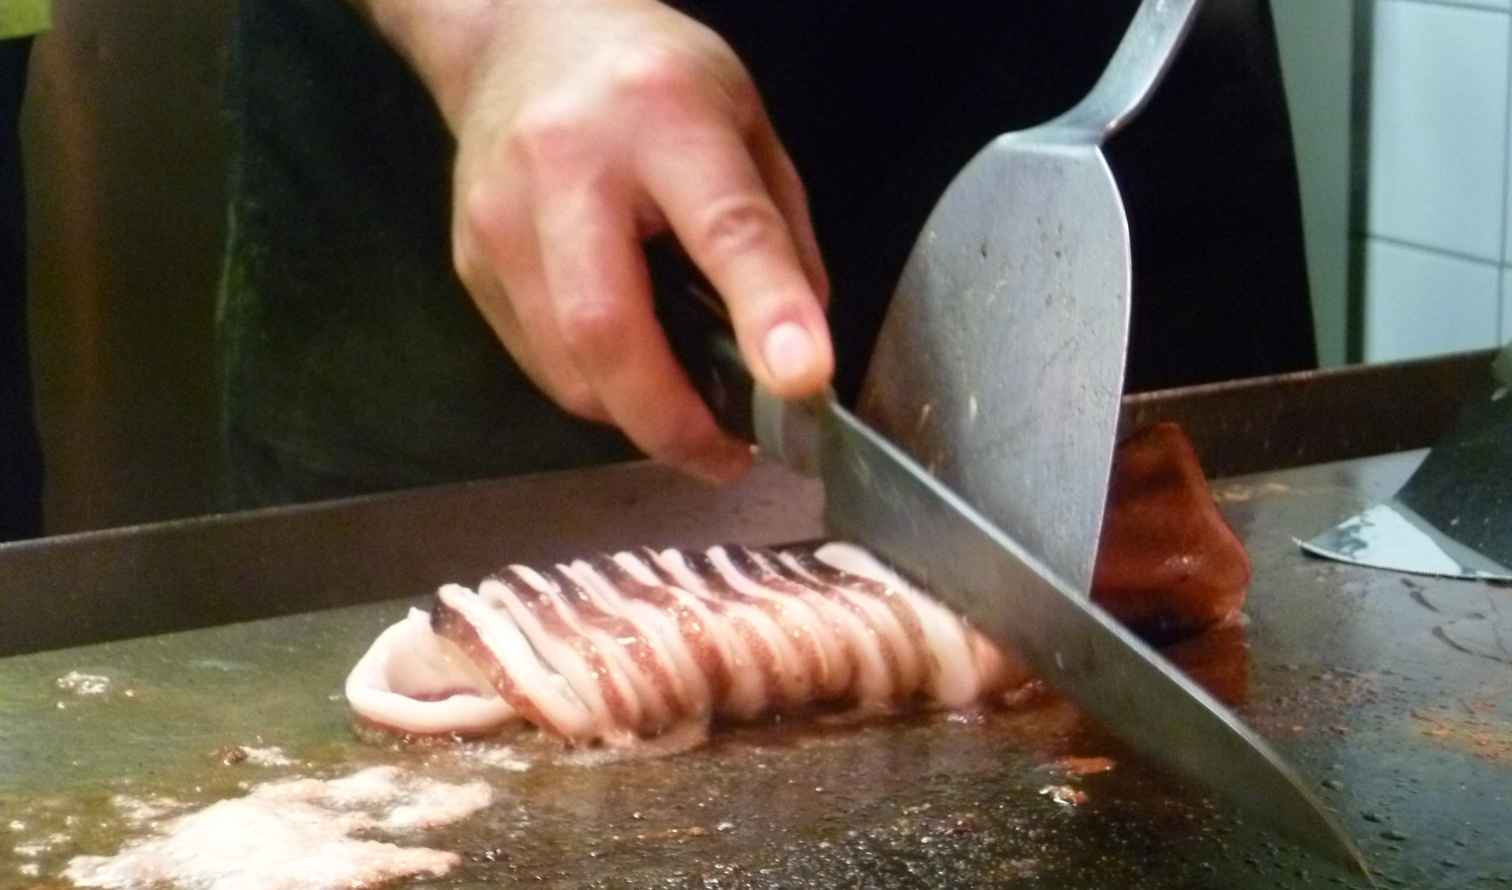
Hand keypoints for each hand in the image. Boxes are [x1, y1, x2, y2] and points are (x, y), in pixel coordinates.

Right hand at [371, 0, 831, 481]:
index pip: (723, 225)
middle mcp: (564, 166)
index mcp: (662, 116)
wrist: (517, 33)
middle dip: (673, 420)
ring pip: (567, 367)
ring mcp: (501, 220)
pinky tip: (629, 368)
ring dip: (636, 417)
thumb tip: (796, 357)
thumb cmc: (653, 79)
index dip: (766, 310)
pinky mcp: (470, 263)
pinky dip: (595, 390)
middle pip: (608, 327)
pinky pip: (541, 362)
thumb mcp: (745, 124)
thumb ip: (778, 234)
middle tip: (727, 457)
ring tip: (689, 416)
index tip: (803, 382)